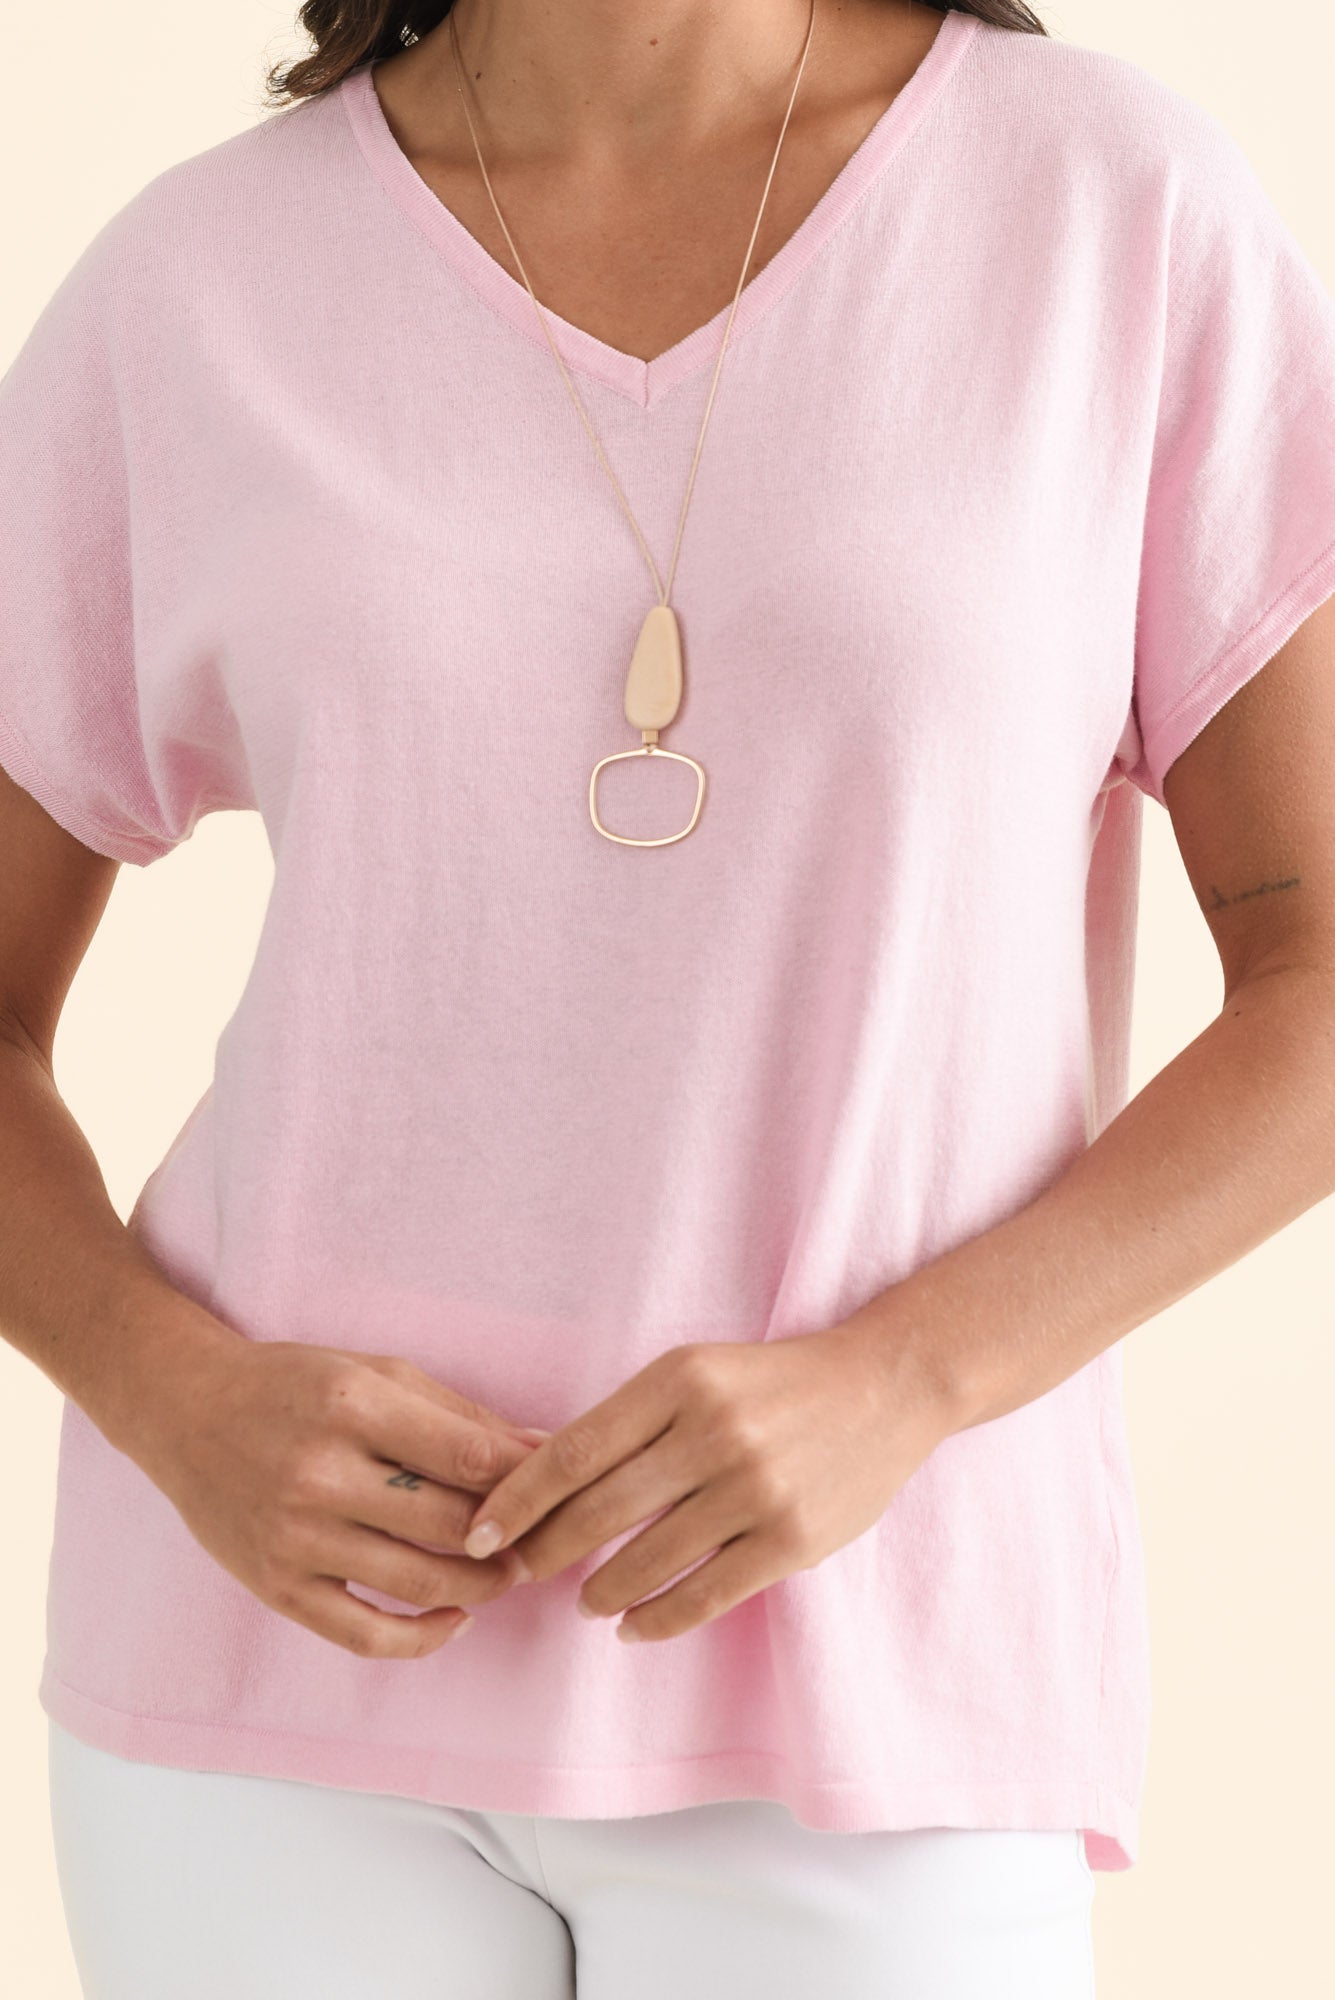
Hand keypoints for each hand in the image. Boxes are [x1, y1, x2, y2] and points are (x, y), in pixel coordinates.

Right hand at [125, 1332, 547, 1659]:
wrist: (187, 1411)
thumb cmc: (296, 1384)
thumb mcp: (378, 1373)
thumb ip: (460, 1416)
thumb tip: (544, 1448)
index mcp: (352, 1406)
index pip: (466, 1456)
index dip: (526, 1480)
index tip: (562, 1489)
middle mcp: (320, 1474)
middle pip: (449, 1525)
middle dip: (511, 1539)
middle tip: (544, 1541)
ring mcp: (295, 1537)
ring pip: (418, 1584)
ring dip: (481, 1588)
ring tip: (507, 1574)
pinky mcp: (276, 1587)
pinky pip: (363, 1635)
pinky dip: (422, 1638)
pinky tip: (455, 1619)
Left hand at [459, 1321, 960, 1642]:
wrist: (884, 1387)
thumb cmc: (773, 1382)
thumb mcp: (697, 1373)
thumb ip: (630, 1421)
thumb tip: (543, 1481)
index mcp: (679, 1380)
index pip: (574, 1450)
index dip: (517, 1501)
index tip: (480, 1534)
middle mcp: (713, 1431)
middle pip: (600, 1511)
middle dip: (548, 1552)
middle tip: (522, 1573)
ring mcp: (754, 1488)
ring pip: (648, 1561)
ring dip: (602, 1591)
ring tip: (586, 1601)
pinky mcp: (790, 1539)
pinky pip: (705, 1595)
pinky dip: (658, 1620)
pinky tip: (634, 1627)